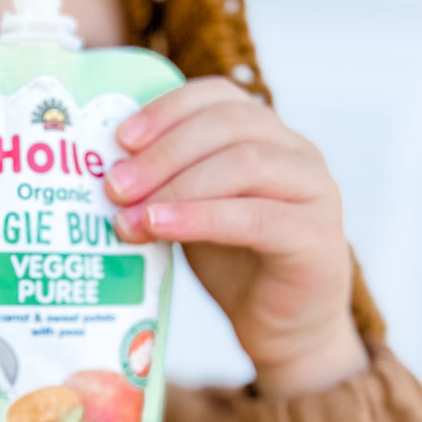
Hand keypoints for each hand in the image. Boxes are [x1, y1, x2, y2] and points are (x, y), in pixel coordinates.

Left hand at [106, 77, 368, 395]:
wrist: (283, 325)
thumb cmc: (235, 261)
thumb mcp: (193, 209)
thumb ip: (167, 182)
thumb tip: (106, 170)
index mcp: (267, 134)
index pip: (219, 96)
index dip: (168, 109)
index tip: (121, 138)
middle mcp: (297, 152)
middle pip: (229, 125)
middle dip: (163, 152)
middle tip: (114, 185)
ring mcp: (314, 190)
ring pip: (244, 165)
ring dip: (177, 186)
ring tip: (130, 215)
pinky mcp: (315, 236)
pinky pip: (255, 216)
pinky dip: (201, 217)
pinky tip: (161, 227)